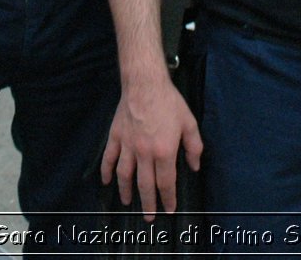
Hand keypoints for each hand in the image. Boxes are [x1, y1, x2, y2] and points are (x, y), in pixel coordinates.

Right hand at [100, 76, 201, 219]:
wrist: (145, 84)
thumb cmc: (169, 102)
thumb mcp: (189, 123)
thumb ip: (194, 147)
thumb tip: (194, 166)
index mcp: (164, 152)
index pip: (166, 183)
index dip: (168, 199)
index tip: (169, 209)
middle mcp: (144, 153)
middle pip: (144, 185)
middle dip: (148, 204)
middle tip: (149, 217)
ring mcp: (127, 146)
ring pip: (124, 175)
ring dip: (126, 192)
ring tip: (128, 203)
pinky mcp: (115, 137)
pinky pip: (109, 158)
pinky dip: (106, 172)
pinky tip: (106, 181)